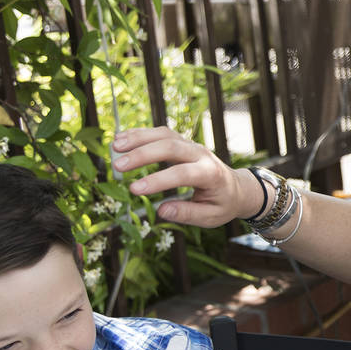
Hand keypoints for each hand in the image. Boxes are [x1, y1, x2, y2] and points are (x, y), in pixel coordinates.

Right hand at [111, 127, 260, 227]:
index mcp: (210, 174)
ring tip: (115, 147)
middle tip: (118, 166)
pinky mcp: (182, 142)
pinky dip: (140, 134)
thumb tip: (161, 211)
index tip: (135, 190)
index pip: (182, 173)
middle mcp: (200, 154)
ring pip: (163, 134)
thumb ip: (187, 214)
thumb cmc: (222, 204)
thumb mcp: (210, 216)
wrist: (235, 187)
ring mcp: (191, 145)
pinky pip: (160, 133)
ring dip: (138, 138)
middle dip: (142, 155)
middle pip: (170, 146)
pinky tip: (121, 139)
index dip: (157, 181)